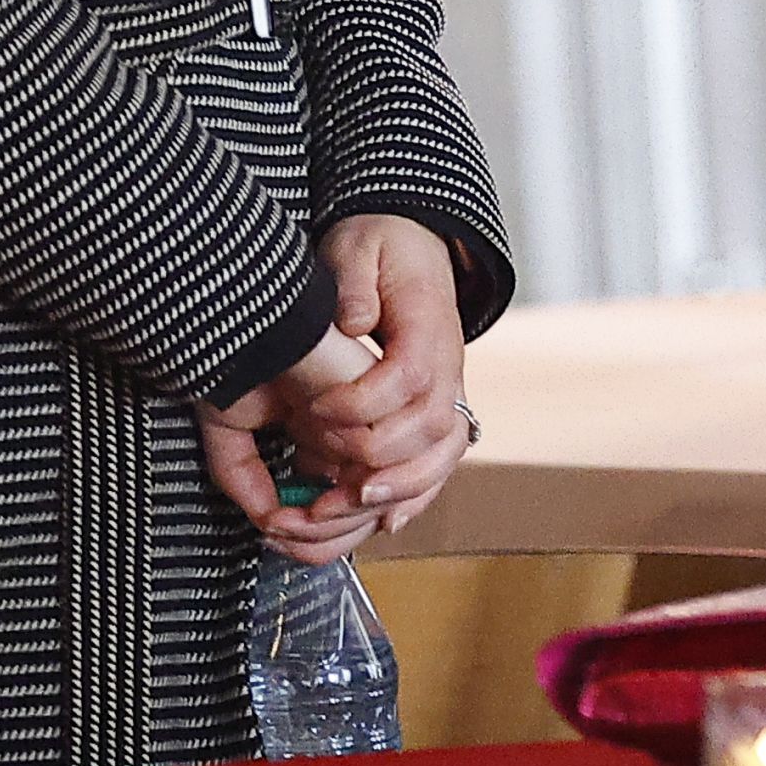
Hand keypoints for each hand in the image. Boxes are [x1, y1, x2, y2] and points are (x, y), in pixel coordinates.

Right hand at [200, 319, 382, 564]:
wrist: (250, 311)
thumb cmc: (240, 356)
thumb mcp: (231, 427)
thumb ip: (242, 476)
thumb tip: (267, 521)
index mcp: (331, 442)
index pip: (347, 518)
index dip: (316, 542)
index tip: (276, 536)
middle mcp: (357, 436)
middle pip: (364, 522)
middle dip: (318, 541)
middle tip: (277, 532)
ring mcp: (372, 420)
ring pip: (374, 505)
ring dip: (327, 523)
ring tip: (287, 516)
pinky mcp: (379, 403)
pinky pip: (375, 470)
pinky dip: (340, 491)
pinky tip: (305, 478)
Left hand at [299, 215, 472, 538]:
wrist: (413, 245)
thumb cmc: (381, 247)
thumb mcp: (359, 245)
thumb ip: (355, 281)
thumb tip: (352, 322)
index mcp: (431, 327)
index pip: (411, 376)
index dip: (362, 402)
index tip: (314, 407)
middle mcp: (450, 368)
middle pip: (436, 429)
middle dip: (379, 460)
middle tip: (324, 471)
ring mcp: (448, 394)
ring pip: (443, 458)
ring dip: (397, 491)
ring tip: (345, 507)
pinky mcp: (435, 413)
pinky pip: (437, 466)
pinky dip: (412, 498)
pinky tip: (381, 521)